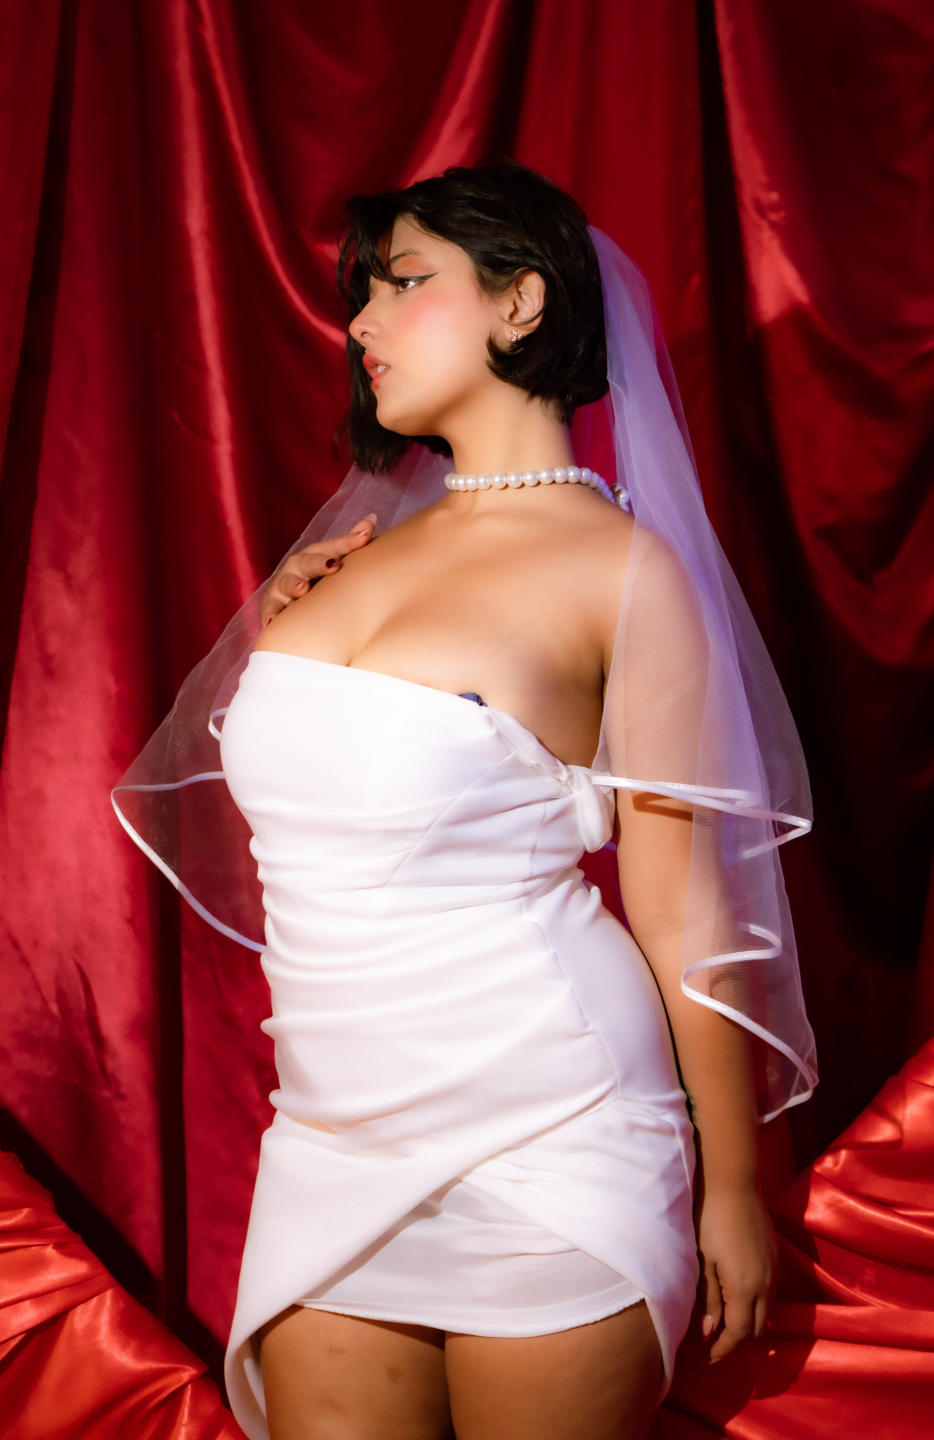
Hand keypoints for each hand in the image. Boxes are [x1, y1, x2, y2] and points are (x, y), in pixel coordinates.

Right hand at [261, 513, 376, 625]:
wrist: (283, 595)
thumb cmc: (316, 575)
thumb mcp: (331, 557)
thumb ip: (351, 541)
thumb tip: (372, 518)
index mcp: (315, 554)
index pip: (334, 546)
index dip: (349, 542)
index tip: (364, 538)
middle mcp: (297, 566)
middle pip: (309, 562)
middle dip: (320, 562)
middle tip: (333, 565)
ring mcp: (283, 585)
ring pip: (288, 584)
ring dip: (294, 585)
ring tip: (302, 589)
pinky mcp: (272, 606)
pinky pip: (271, 610)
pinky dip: (271, 615)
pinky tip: (273, 621)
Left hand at [696, 1184, 777, 1362]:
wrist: (733, 1182)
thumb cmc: (710, 1219)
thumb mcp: (703, 1261)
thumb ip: (710, 1299)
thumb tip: (710, 1332)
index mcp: (746, 1288)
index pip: (739, 1333)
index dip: (724, 1348)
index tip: (709, 1357)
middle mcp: (766, 1284)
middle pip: (758, 1328)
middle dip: (738, 1340)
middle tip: (716, 1344)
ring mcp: (775, 1269)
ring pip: (768, 1311)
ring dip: (750, 1322)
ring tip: (727, 1324)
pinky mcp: (776, 1256)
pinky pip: (772, 1293)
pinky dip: (758, 1305)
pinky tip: (742, 1299)